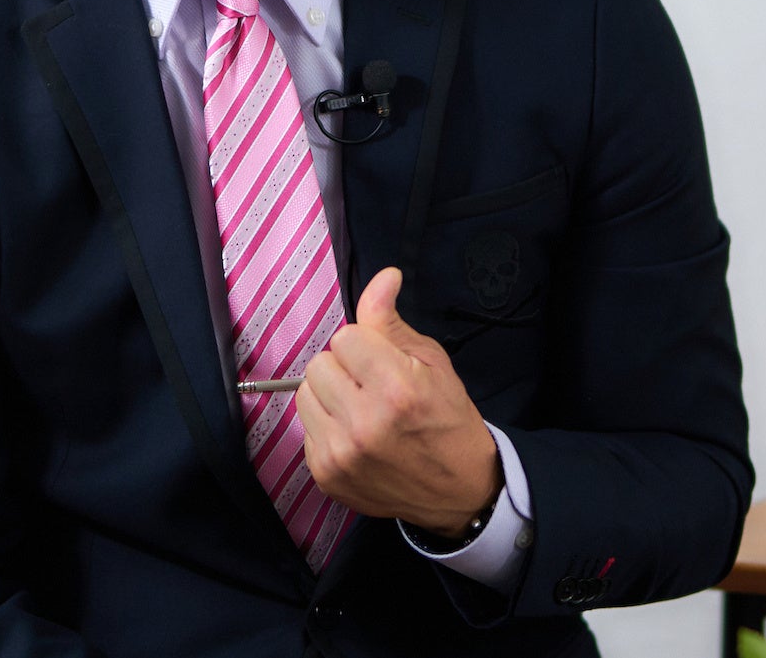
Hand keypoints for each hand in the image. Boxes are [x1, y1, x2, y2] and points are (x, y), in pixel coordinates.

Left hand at [295, 268, 502, 536]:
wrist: (460, 490)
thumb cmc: (448, 419)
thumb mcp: (431, 362)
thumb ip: (391, 321)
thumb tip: (383, 276)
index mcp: (395, 389)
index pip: (345, 337)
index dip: (366, 346)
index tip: (385, 364)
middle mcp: (363, 424)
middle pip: (318, 365)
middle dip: (344, 369)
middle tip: (371, 386)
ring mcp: (341, 456)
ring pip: (305, 395)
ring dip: (329, 396)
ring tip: (360, 409)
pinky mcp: (326, 477)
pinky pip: (306, 429)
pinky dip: (327, 428)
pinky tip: (356, 437)